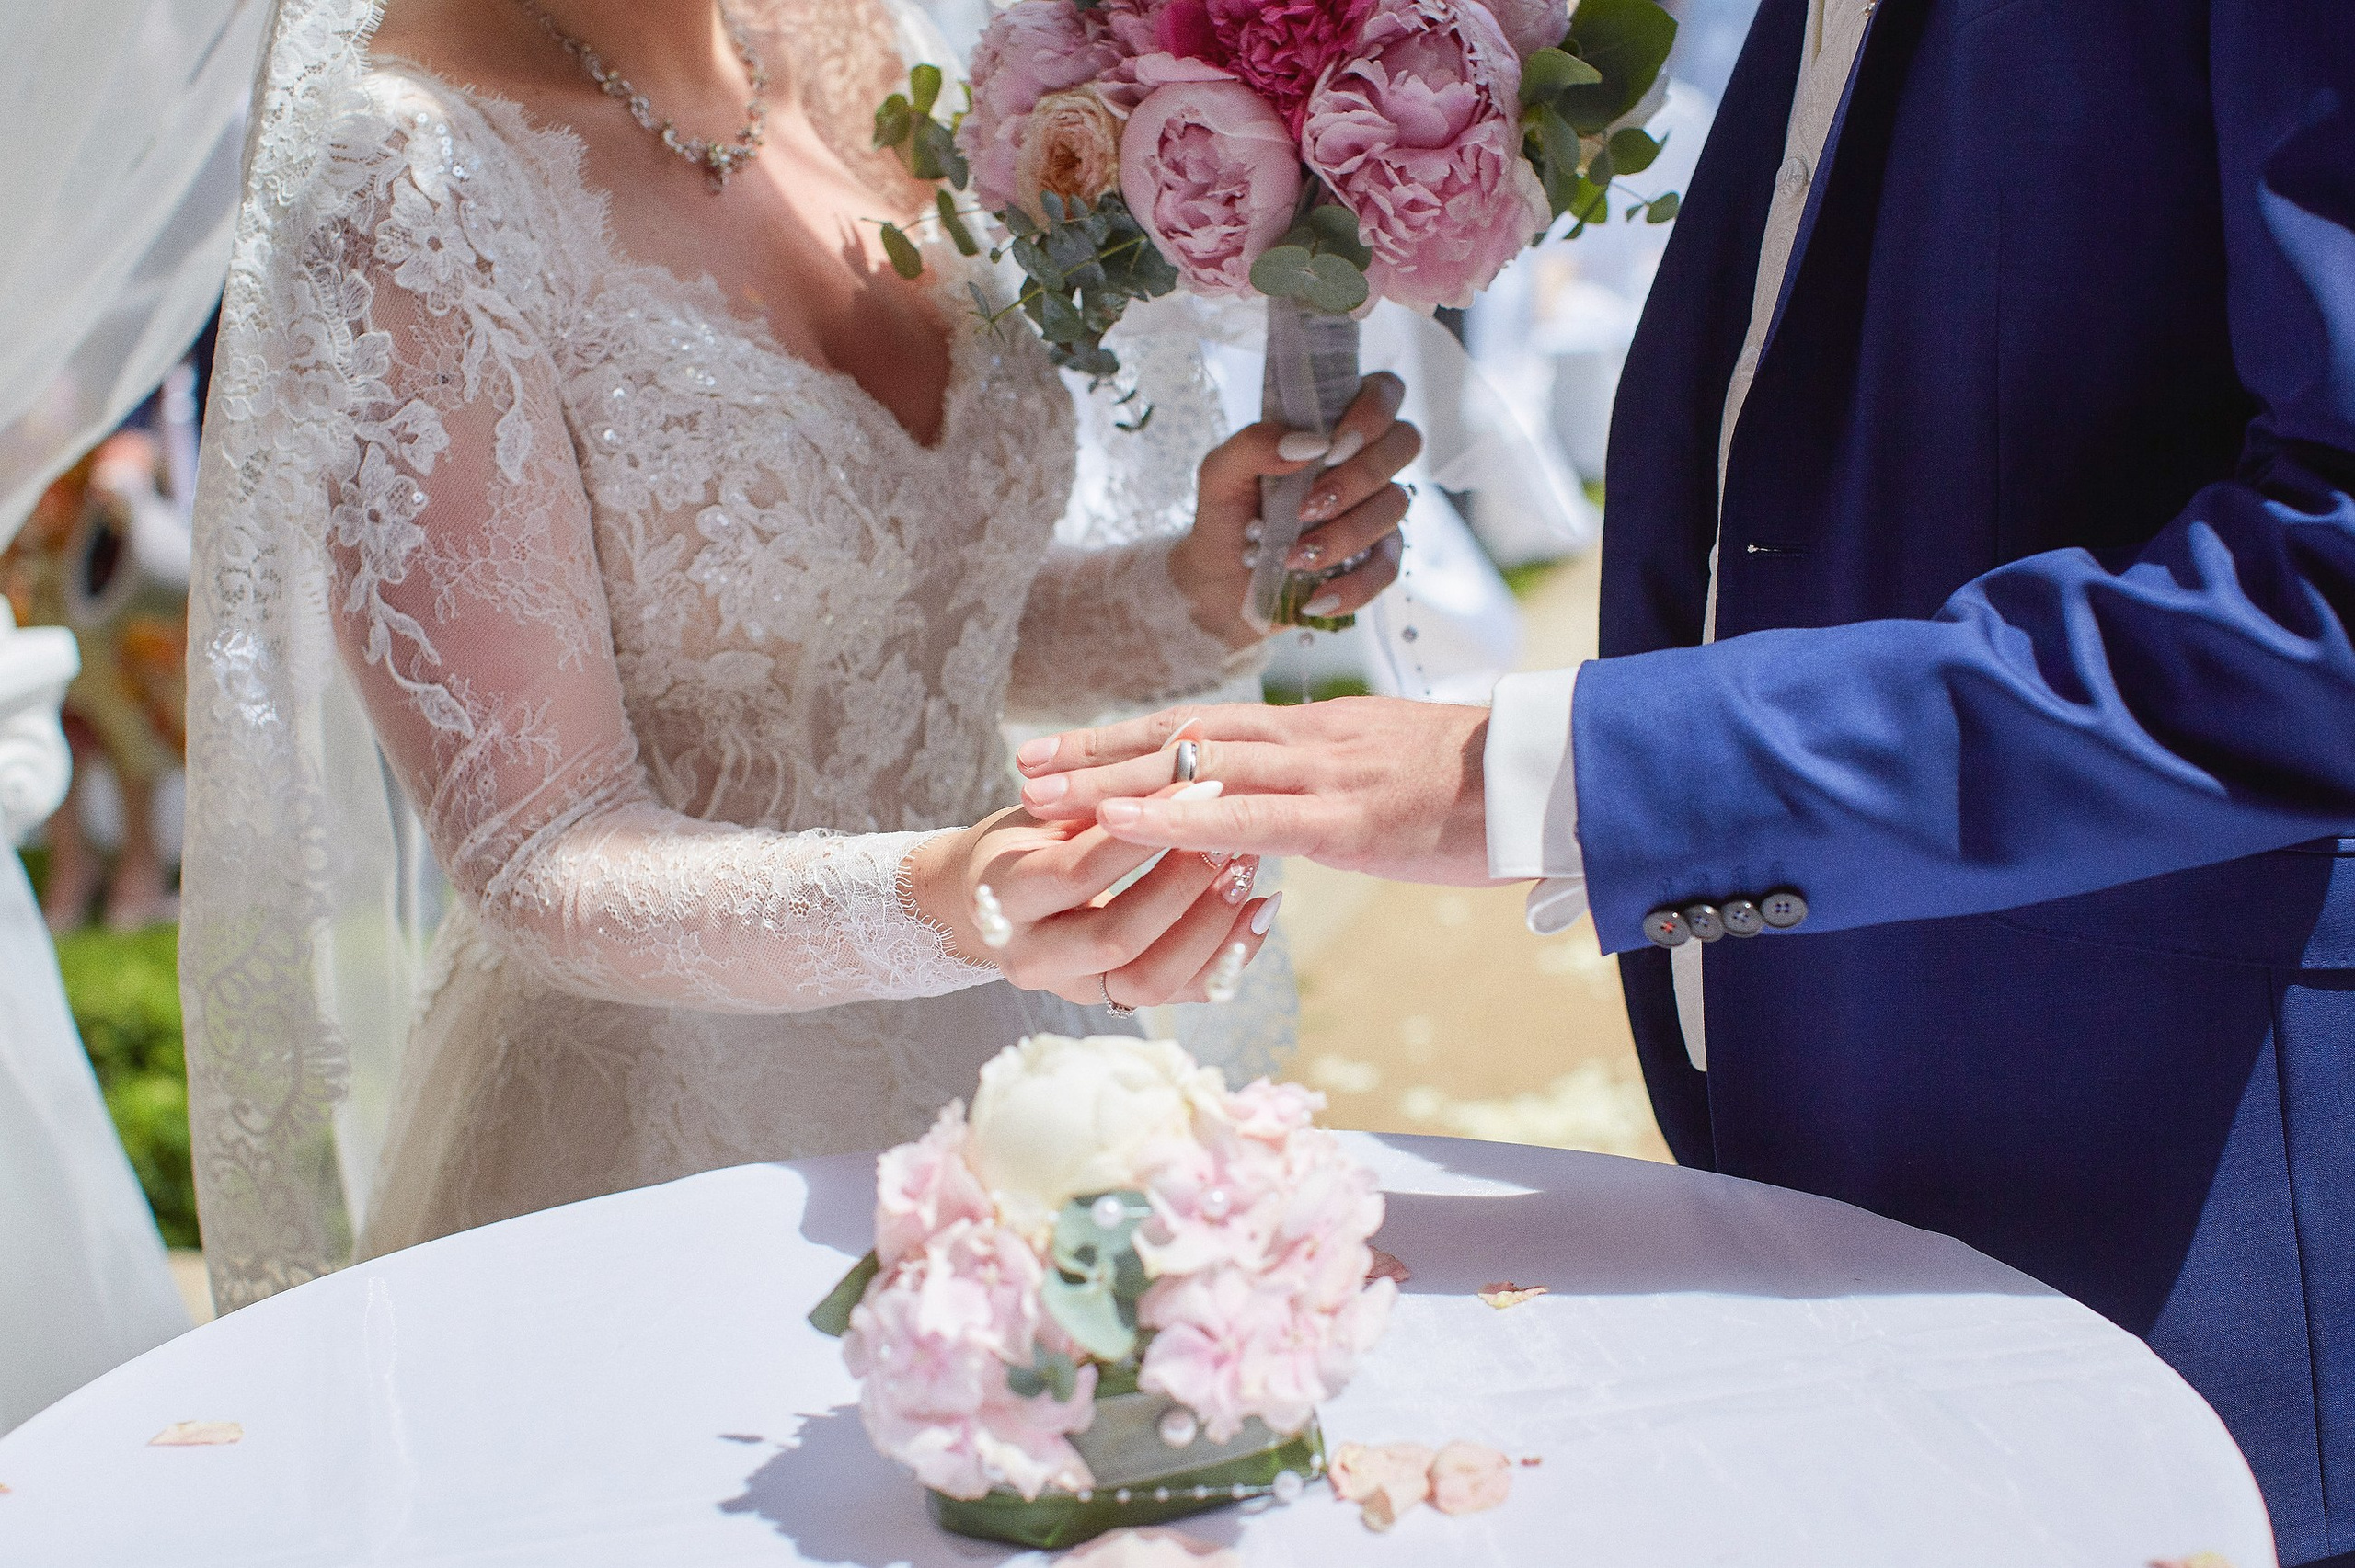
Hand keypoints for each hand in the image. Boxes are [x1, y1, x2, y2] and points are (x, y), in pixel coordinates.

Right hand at [904, 787, 1277, 1008]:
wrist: (990, 904)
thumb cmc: (1024, 842)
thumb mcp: (1045, 812)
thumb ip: (1101, 794)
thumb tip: (1185, 743)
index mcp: (1003, 899)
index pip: (1078, 871)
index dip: (1142, 832)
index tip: (1197, 788)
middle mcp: (1033, 957)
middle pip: (1117, 937)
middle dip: (1182, 886)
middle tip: (1230, 837)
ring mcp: (1077, 989)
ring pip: (1154, 979)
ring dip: (1211, 924)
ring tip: (1248, 870)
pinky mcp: (1118, 1001)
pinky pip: (1183, 994)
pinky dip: (1228, 955)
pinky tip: (1262, 909)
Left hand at [1013, 697, 1499, 885]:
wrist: (1558, 778)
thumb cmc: (1485, 789)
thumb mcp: (1394, 778)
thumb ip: (1338, 788)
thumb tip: (1302, 806)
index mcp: (1316, 733)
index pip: (1205, 727)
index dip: (1132, 737)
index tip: (1071, 749)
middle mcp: (1306, 740)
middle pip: (1180, 734)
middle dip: (1097, 750)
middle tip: (1023, 764)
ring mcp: (1322, 775)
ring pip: (1194, 765)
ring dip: (1108, 779)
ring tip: (1039, 792)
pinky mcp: (1345, 818)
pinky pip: (1243, 815)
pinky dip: (1170, 816)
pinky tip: (1115, 819)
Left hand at [1168, 373, 1420, 645]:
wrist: (1219, 587)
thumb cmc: (1226, 519)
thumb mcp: (1219, 474)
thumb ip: (1252, 444)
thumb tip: (1306, 444)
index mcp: (1331, 428)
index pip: (1384, 392)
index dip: (1373, 410)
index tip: (1332, 445)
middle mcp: (1363, 463)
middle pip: (1405, 442)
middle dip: (1360, 475)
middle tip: (1307, 506)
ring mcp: (1375, 511)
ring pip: (1395, 505)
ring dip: (1345, 534)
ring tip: (1294, 556)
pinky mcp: (1376, 559)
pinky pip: (1390, 567)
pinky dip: (1354, 585)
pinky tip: (1317, 596)